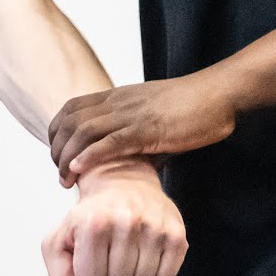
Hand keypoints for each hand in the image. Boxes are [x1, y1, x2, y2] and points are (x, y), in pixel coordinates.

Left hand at [40, 159, 186, 275]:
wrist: (122, 181)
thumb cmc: (88, 217)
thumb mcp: (59, 241)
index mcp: (93, 222)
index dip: (88, 272)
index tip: (91, 251)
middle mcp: (126, 220)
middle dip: (110, 274)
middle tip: (110, 249)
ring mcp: (154, 226)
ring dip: (132, 274)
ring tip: (127, 248)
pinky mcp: (176, 233)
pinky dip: (155, 273)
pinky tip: (147, 251)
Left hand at [48, 70, 238, 186]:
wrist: (218, 94)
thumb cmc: (192, 109)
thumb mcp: (154, 119)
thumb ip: (138, 140)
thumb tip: (133, 167)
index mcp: (118, 97)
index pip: (71, 108)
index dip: (57, 133)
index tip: (59, 157)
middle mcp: (118, 102)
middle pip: (69, 120)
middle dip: (56, 149)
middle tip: (59, 176)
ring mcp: (132, 114)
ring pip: (83, 131)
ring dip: (67, 157)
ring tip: (65, 180)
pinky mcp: (148, 129)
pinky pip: (110, 141)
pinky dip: (89, 156)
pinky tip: (79, 170)